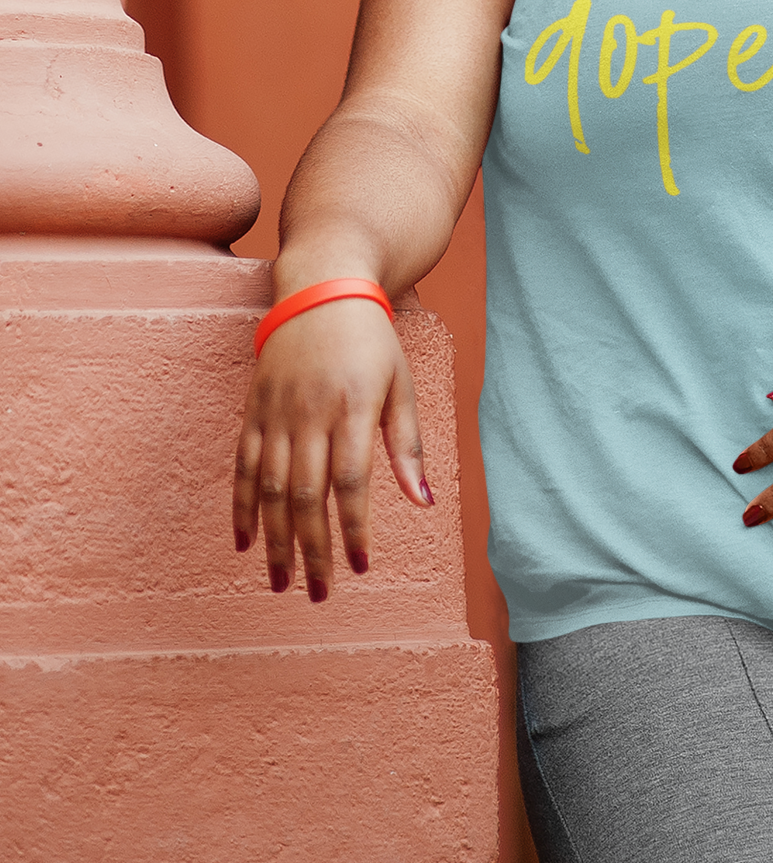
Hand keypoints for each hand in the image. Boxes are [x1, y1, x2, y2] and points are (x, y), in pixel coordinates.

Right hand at [232, 297, 432, 600]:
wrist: (322, 289)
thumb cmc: (371, 341)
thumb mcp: (401, 384)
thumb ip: (407, 446)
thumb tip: (422, 503)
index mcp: (352, 408)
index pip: (350, 483)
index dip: (352, 529)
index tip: (360, 567)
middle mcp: (309, 414)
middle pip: (305, 495)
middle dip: (311, 550)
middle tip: (317, 594)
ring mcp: (276, 413)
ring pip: (268, 488)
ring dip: (274, 540)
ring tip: (282, 582)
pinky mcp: (253, 410)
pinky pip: (242, 466)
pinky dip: (240, 507)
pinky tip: (246, 542)